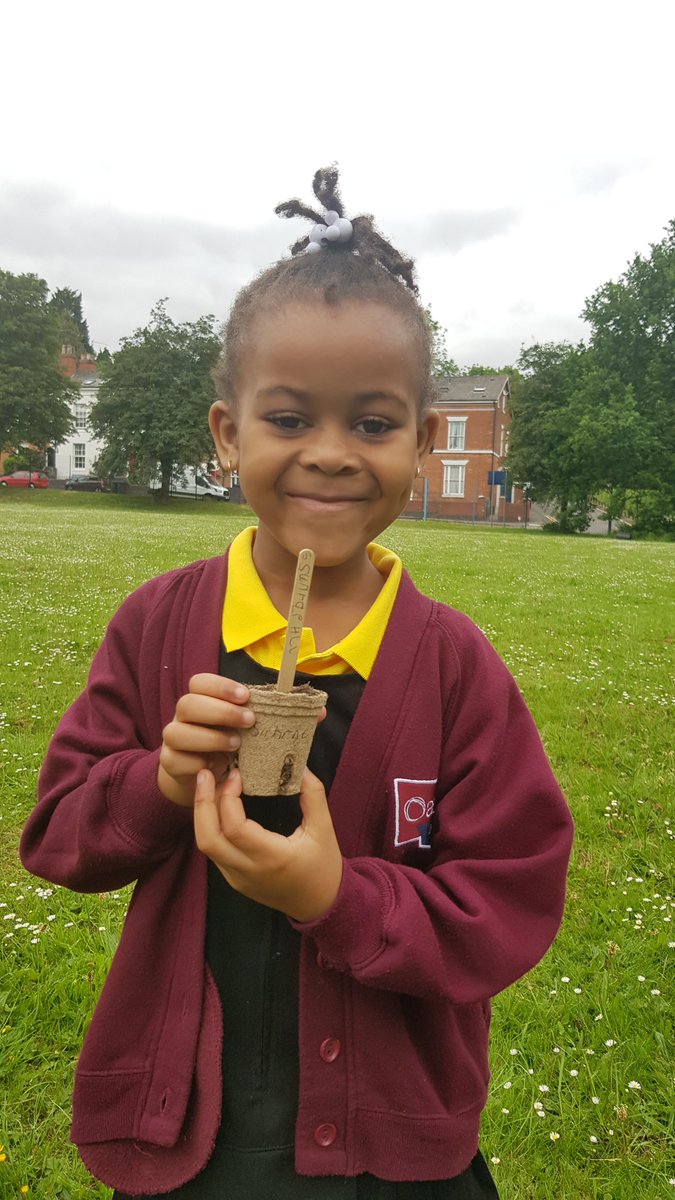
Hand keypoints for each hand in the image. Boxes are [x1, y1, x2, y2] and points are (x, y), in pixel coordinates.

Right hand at [158, 674, 254, 807]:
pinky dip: (199, 764)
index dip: (221, 686)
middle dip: (222, 712)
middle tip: (249, 721)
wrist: (201, 773)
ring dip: (211, 738)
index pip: (199, 682)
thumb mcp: (234, 725)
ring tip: (236, 744)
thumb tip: (269, 705)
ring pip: (177, 733)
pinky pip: (176, 760)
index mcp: (197, 700)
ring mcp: (172, 739)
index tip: (246, 696)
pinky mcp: (169, 762)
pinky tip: (216, 765)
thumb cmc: (223, 742)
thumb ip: (243, 713)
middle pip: (187, 704)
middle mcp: (181, 716)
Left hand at [194, 766, 342, 921]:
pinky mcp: (234, 880)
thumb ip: (313, 795)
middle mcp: (249, 871)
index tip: (236, 775)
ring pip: (206, 846)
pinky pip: (214, 852)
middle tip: (205, 774)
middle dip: (201, 803)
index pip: (234, 828)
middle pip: (207, 838)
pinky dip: (210, 827)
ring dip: (203, 814)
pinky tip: (218, 807)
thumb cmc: (324, 867)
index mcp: (272, 858)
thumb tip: (300, 765)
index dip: (228, 797)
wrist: (320, 905)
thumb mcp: (324, 829)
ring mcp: (237, 878)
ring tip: (210, 787)